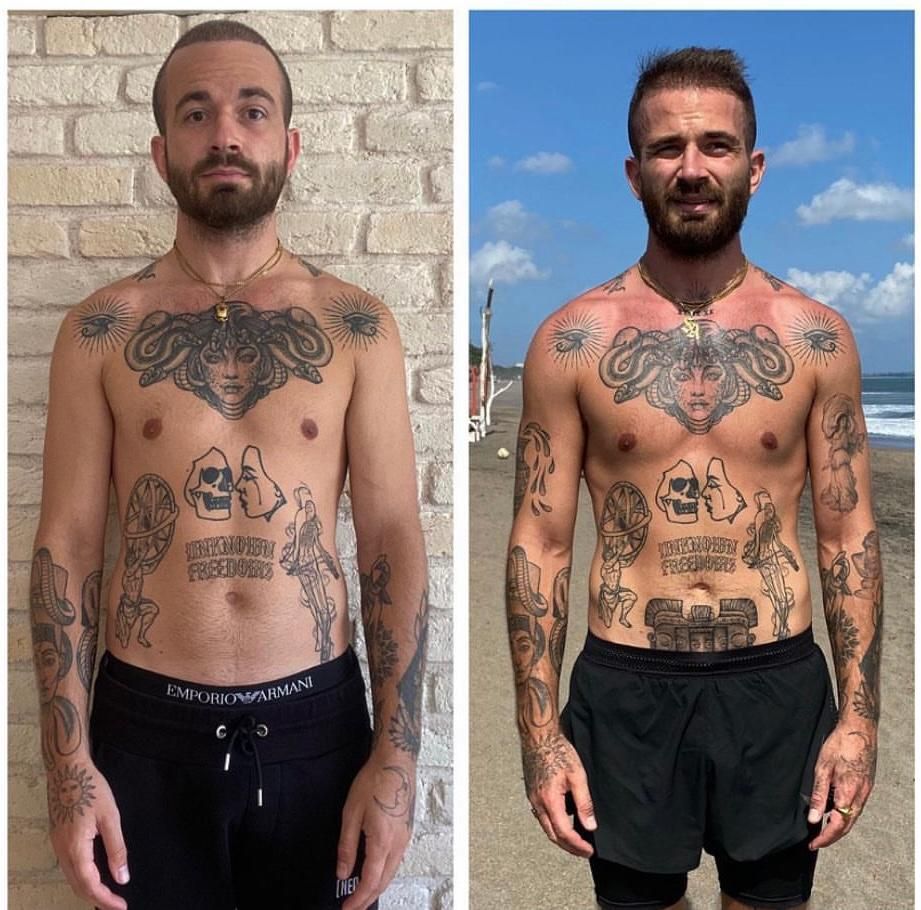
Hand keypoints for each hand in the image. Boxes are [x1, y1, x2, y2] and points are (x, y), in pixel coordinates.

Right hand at [46, 760, 127, 909]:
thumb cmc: (91, 788)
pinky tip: (94, 873)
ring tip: (107, 893)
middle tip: (116, 904)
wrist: (67, 769)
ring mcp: (57, 844)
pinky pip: (68, 865)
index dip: (105, 899)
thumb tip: (122, 877)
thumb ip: (116, 849)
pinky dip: (81, 875)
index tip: (121, 907)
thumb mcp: (110, 817)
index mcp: (76, 848)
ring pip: (71, 877)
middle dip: (96, 898)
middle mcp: (62, 851)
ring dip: (88, 888)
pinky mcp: (58, 837)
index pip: (90, 885)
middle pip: (77, 886)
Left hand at [337, 755, 414, 909]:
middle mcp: (397, 844)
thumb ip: (346, 847)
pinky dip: (385, 873)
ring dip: (377, 887)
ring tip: (362, 894)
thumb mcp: (351, 814)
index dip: (357, 900)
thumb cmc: (374, 781)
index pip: (369, 882)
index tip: (346, 909)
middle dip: (367, 899)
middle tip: (353, 907)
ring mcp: (405, 837)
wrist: (396, 762)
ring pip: (392, 872)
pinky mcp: (406, 830)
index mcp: (382, 842)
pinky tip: (376, 871)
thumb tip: (342, 872)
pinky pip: (397, 860)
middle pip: (383, 882)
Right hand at [522, 731, 596, 856]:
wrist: (538, 736)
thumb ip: (584, 803)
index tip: (589, 850)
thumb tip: (590, 825)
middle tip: (583, 851)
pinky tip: (562, 821)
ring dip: (560, 837)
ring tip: (575, 840)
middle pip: (552, 834)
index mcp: (549, 800)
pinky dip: (553, 824)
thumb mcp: (577, 776)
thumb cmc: (557, 750)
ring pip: (545, 826)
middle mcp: (538, 802)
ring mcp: (532, 797)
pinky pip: (541, 816)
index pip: (564, 832)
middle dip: (569, 847)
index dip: (577, 845)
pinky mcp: (531, 792)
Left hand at [808, 723, 876, 849]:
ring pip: (853, 817)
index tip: (813, 844)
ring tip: (822, 828)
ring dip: (838, 826)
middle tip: (816, 840)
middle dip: (831, 836)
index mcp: (849, 794)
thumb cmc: (840, 744)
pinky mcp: (867, 785)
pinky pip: (856, 806)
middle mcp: (861, 796)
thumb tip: (814, 818)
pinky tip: (835, 811)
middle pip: (847, 825)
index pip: (837, 826)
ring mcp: (866, 791)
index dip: (825, 838)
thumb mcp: (822, 768)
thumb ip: (820, 795)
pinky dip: (845, 814)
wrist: (859, 730)